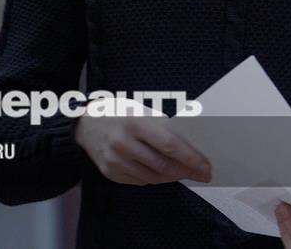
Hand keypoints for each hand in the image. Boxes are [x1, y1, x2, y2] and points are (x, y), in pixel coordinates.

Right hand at [74, 105, 211, 185]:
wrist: (85, 124)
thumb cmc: (118, 113)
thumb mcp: (140, 110)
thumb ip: (162, 126)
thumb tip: (191, 144)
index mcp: (134, 122)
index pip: (169, 145)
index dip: (190, 158)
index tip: (205, 166)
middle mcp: (122, 142)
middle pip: (163, 164)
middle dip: (186, 171)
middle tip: (201, 173)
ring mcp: (114, 160)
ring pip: (152, 176)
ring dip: (172, 177)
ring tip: (184, 173)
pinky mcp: (110, 172)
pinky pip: (139, 181)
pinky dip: (154, 178)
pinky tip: (162, 173)